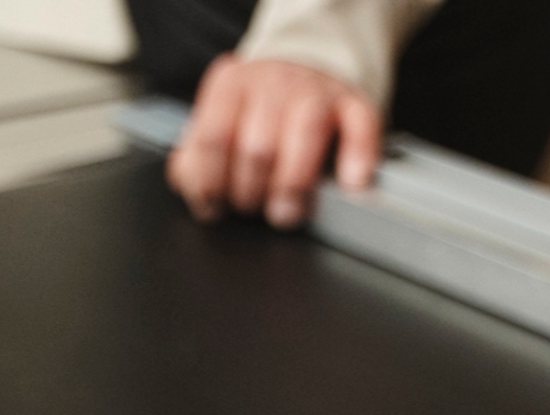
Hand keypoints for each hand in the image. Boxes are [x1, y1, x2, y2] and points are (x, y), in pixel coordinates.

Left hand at [166, 55, 382, 228]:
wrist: (304, 68)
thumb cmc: (257, 112)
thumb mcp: (218, 124)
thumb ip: (196, 157)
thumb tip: (188, 183)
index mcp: (231, 86)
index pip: (213, 138)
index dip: (210, 183)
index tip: (215, 207)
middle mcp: (273, 83)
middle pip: (258, 146)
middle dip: (251, 193)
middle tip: (253, 209)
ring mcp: (316, 91)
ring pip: (305, 133)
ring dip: (293, 184)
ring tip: (286, 210)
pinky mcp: (353, 103)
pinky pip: (360, 126)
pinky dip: (357, 157)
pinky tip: (350, 183)